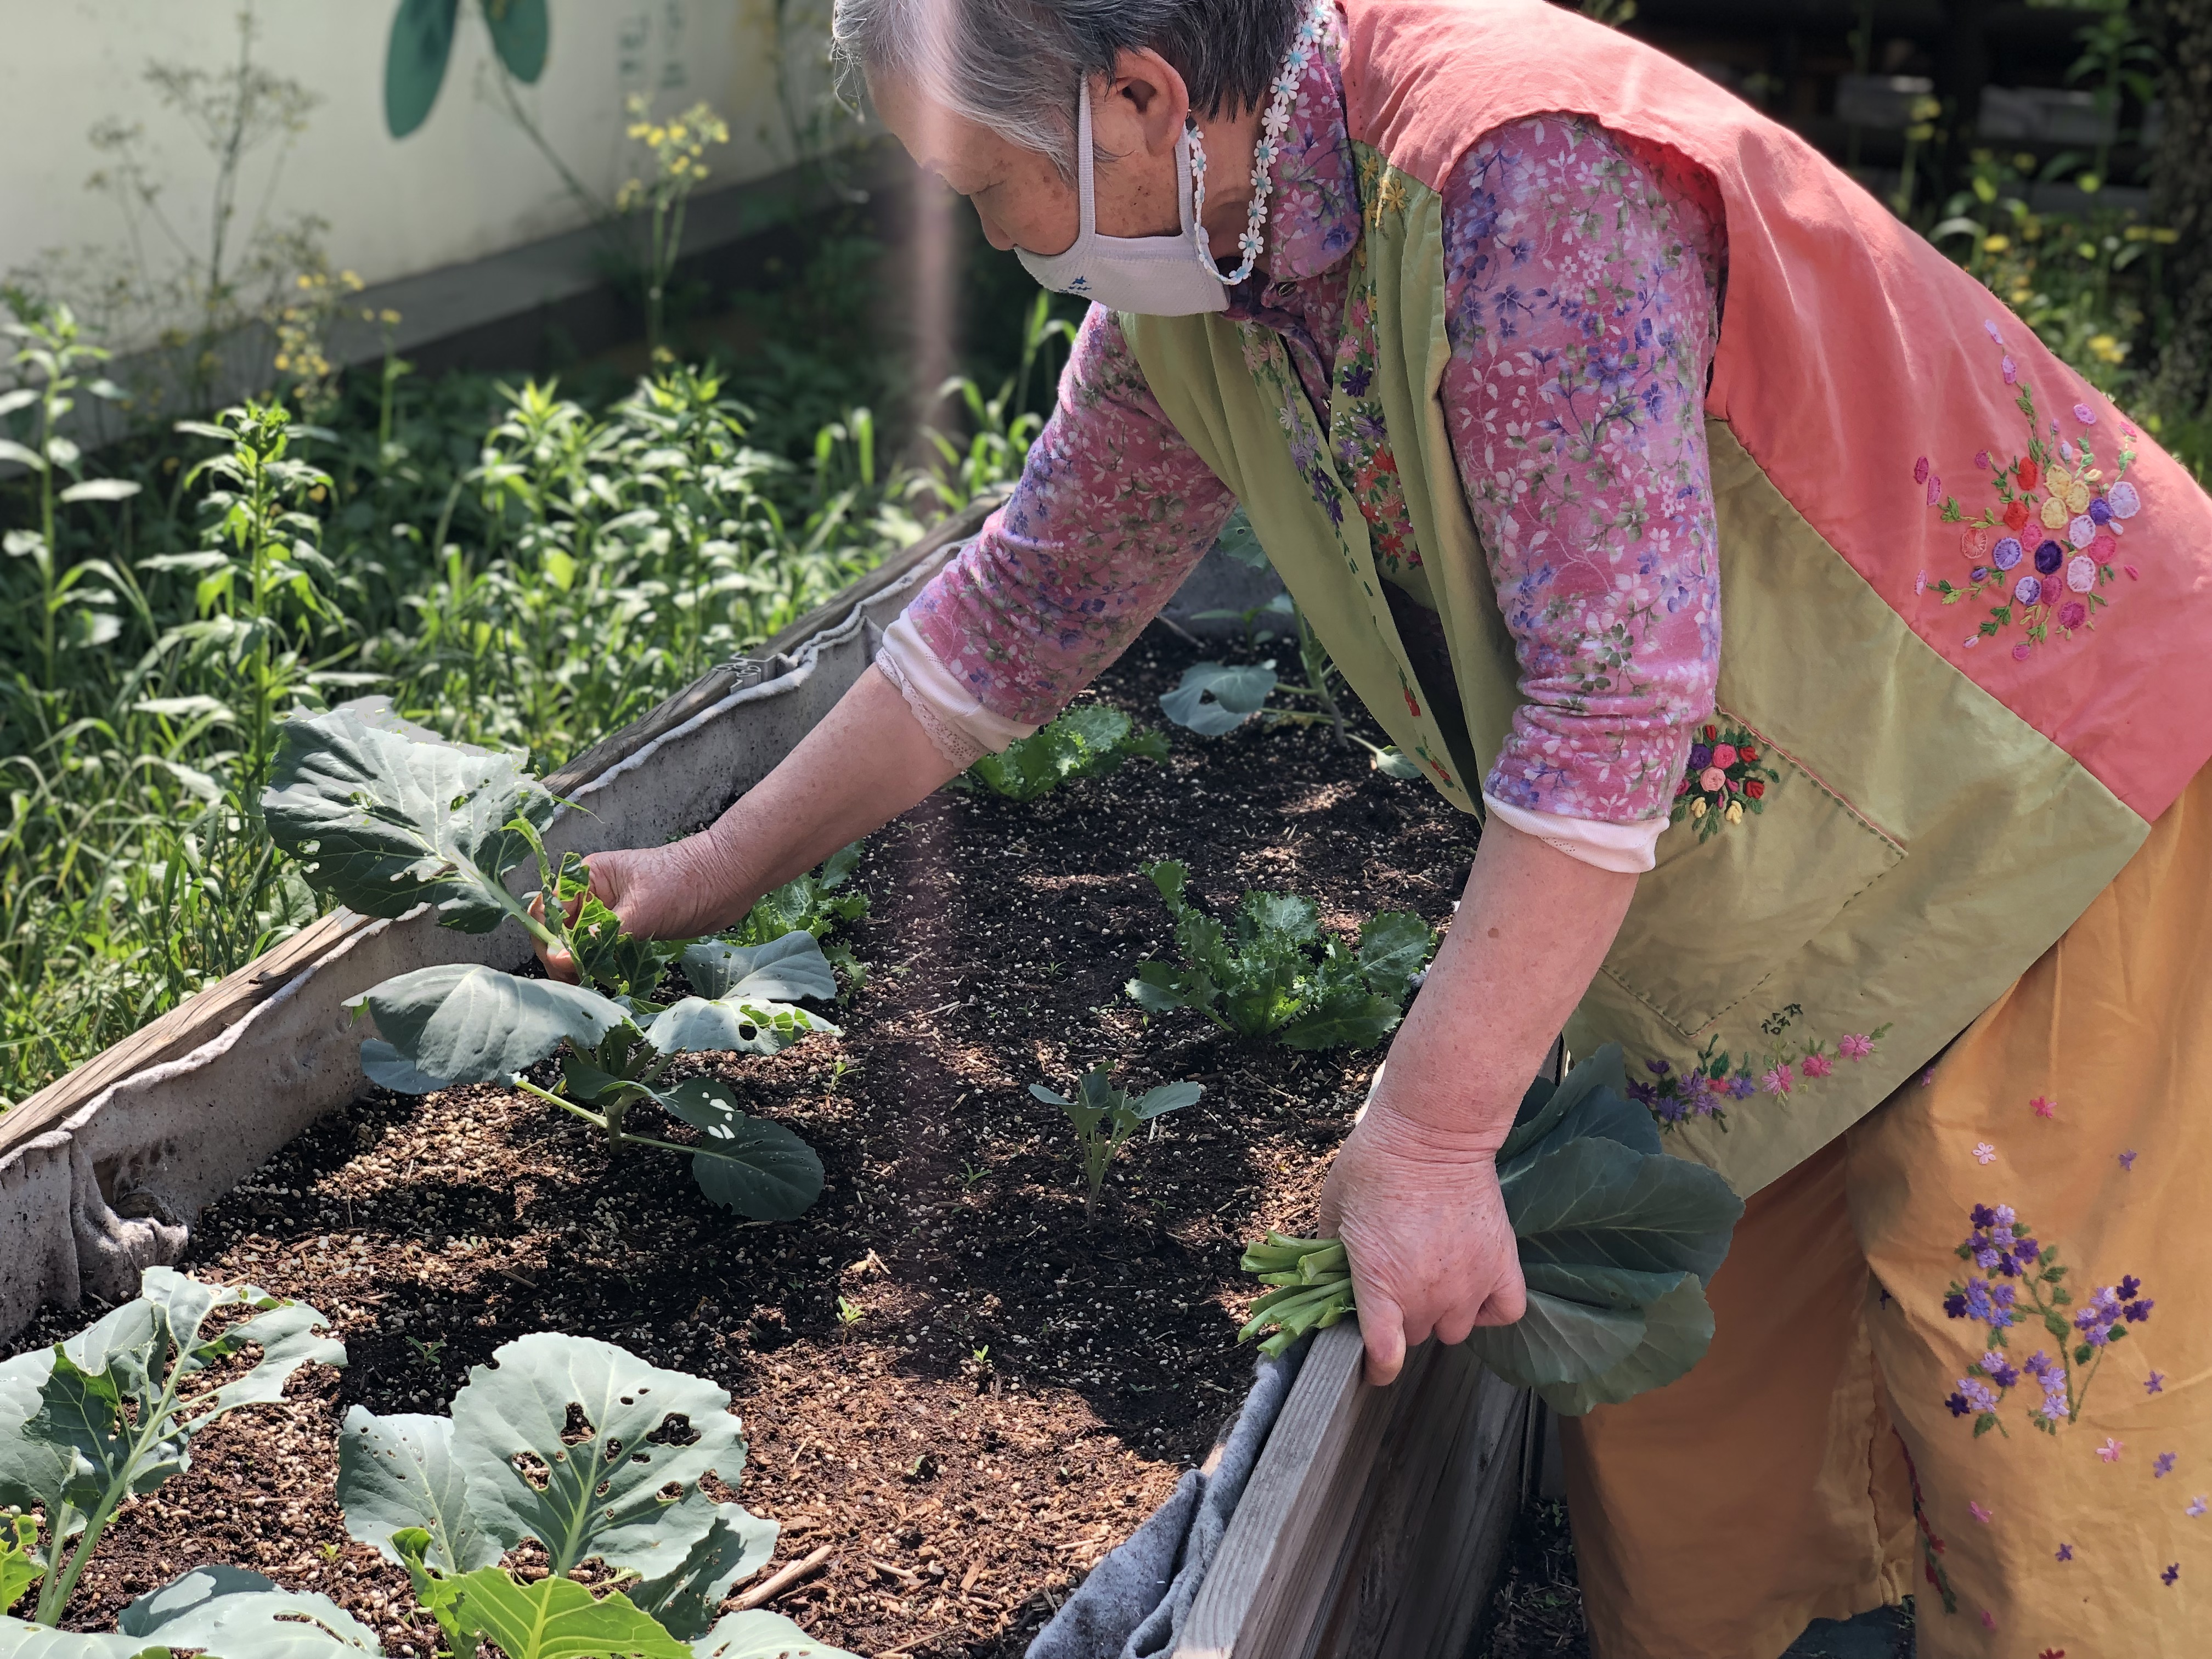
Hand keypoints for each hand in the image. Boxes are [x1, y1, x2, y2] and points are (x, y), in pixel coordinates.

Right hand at [532, 839, 745, 981]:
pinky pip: (605, 955)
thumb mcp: (642, 908)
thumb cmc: (687, 880)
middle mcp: (594, 897)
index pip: (548, 910)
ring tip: (595, 983)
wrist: (729, 879)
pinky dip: (605, 969)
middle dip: (564, 958)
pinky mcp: (629, 933)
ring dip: (584, 967)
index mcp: (588, 878)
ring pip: (581, 948)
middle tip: (579, 980)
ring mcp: (611, 916)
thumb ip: (603, 936)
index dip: (548, 938)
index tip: (564, 961)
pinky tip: (612, 980)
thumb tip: (566, 960)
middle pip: (559, 933)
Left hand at [1317, 1102, 1524, 1386]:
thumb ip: (1330, 1255)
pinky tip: (1473, 1286)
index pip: (1384, 1356)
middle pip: (1416, 1336)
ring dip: (1442, 1312)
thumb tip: (1325, 1280)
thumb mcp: (1334, 1210)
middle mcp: (1429, 1295)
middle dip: (1402, 1318)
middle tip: (1395, 1281)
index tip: (1371, 1363)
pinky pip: (1503, 1312)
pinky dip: (1489, 1308)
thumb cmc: (1376, 1164)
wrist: (1433, 1133)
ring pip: (1455, 1329)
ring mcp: (1470, 1283)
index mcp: (1382, 1285)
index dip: (1375, 1367)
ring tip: (1433, 1277)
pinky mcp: (1502, 1265)